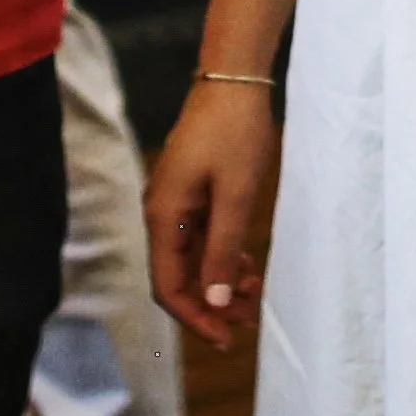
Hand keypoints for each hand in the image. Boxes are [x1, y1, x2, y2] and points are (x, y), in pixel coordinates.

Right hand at [145, 79, 278, 348]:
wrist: (233, 78)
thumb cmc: (235, 132)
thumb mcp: (236, 196)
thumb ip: (224, 251)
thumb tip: (214, 302)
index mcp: (163, 215)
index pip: (168, 286)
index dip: (195, 317)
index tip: (226, 337)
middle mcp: (161, 212)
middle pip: (177, 277)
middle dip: (211, 303)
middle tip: (249, 319)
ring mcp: (174, 200)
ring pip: (191, 259)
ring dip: (219, 282)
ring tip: (254, 295)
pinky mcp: (190, 190)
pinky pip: (200, 238)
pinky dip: (222, 257)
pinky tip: (247, 267)